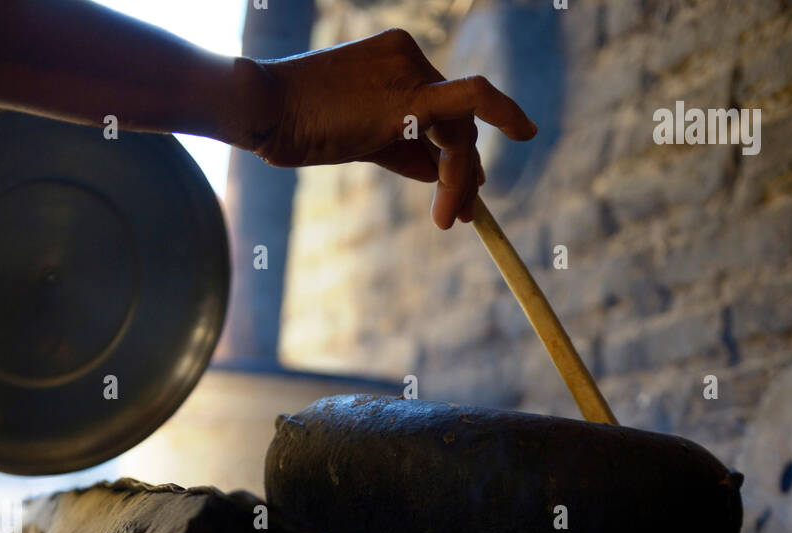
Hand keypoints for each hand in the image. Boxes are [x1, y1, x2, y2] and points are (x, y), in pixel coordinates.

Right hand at [233, 29, 536, 229]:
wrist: (265, 109)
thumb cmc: (299, 126)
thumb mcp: (362, 141)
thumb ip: (406, 153)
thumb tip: (445, 176)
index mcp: (394, 60)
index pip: (438, 111)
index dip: (454, 154)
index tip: (460, 193)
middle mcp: (408, 55)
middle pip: (456, 120)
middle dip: (464, 170)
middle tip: (463, 216)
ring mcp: (411, 69)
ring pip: (461, 127)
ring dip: (462, 177)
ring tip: (451, 218)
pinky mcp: (411, 93)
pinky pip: (468, 108)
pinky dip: (495, 126)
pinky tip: (526, 131)